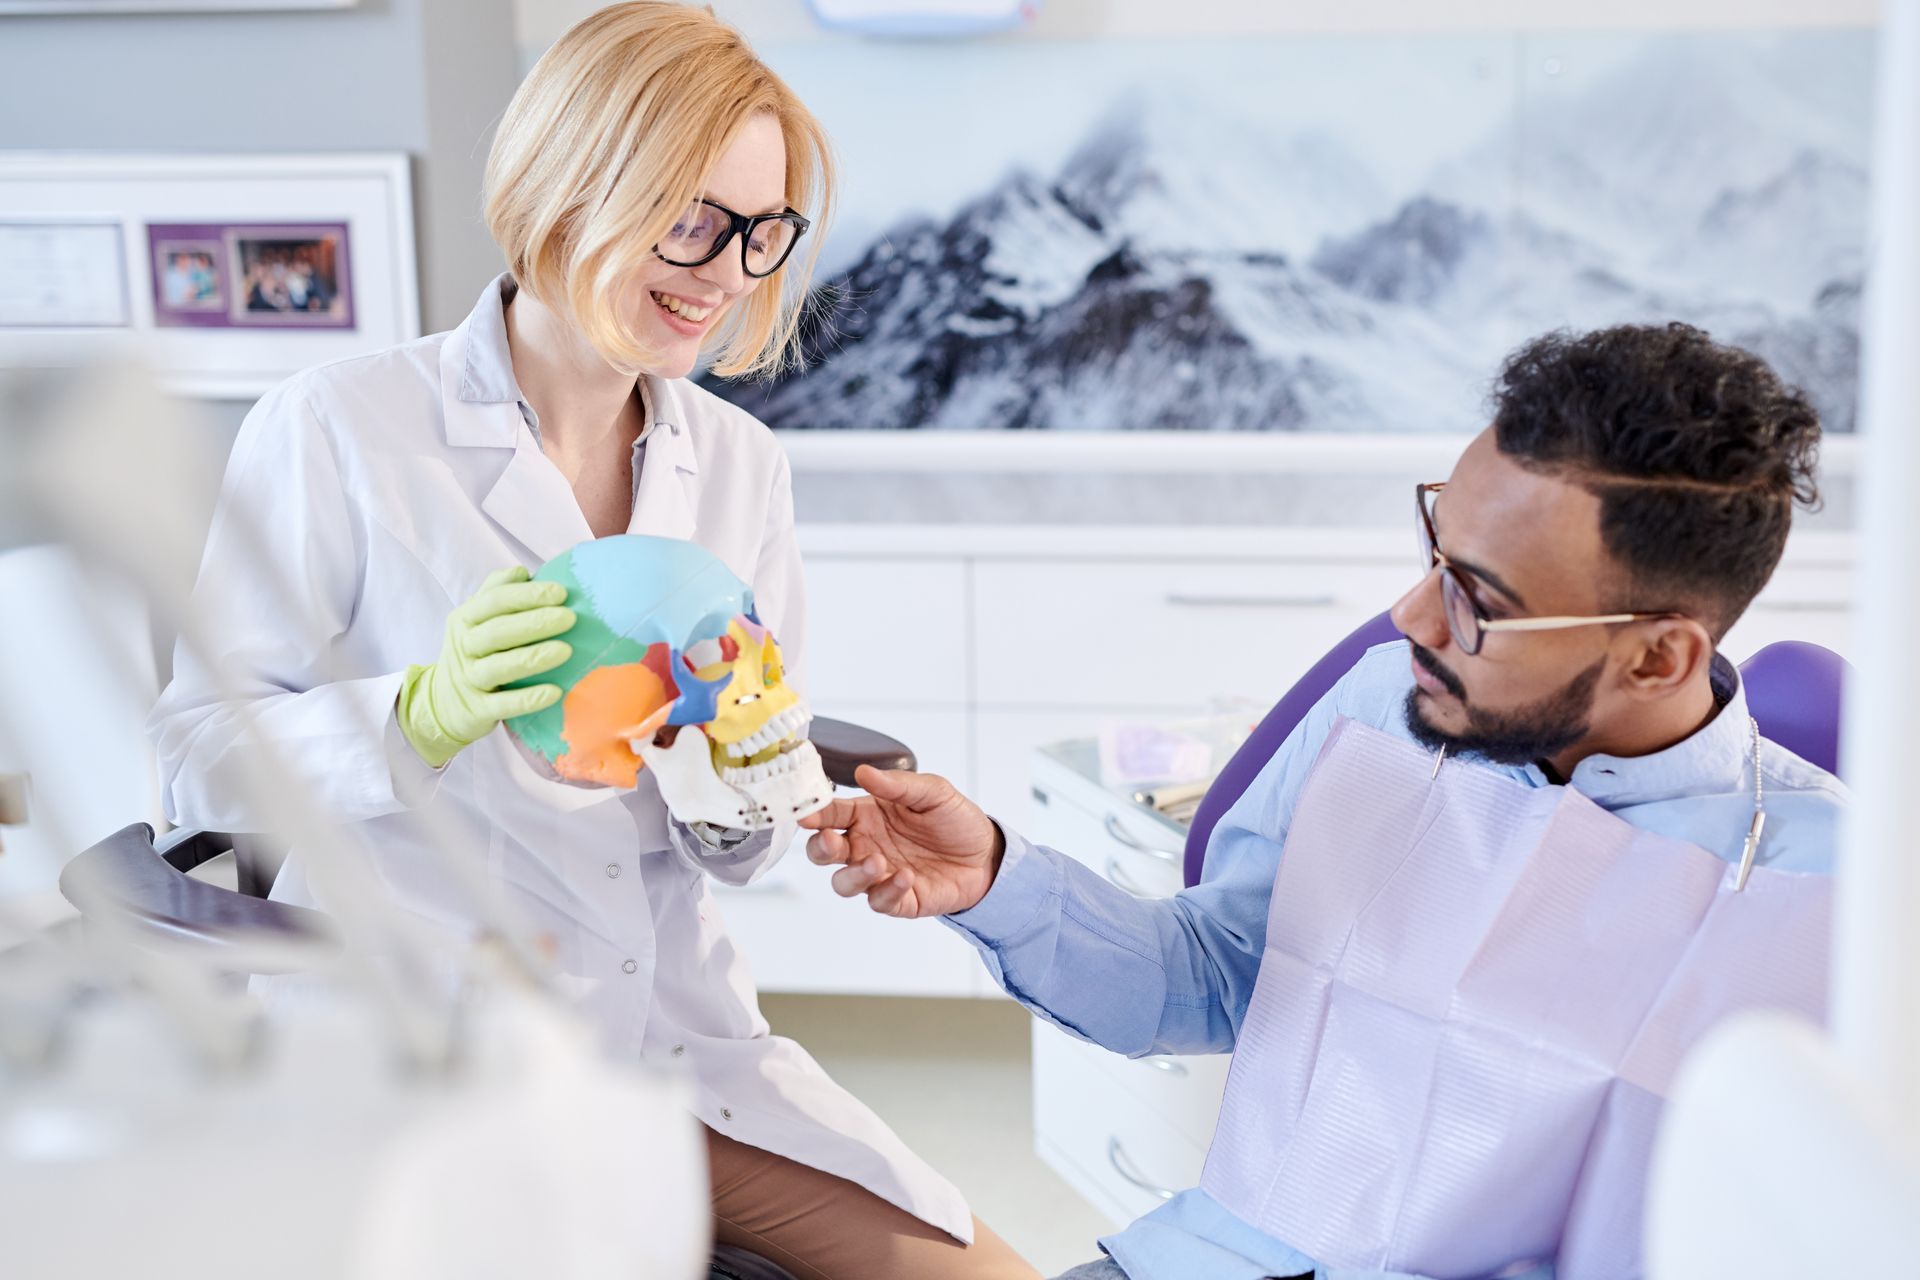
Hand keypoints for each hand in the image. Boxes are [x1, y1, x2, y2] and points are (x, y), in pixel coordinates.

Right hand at [396, 566, 575, 767]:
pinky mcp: (477, 710)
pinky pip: (503, 705)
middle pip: (497, 632)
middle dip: (534, 623)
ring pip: (499, 667)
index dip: (526, 595)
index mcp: (466, 618)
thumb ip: (496, 591)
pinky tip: (554, 693)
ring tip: (566, 651)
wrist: (441, 703)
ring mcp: (469, 679)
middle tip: (570, 618)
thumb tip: (523, 570)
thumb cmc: (475, 652)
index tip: (561, 592)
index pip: (494, 601)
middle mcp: (464, 646)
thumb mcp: (476, 619)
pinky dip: (528, 699)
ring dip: (533, 658)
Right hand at [799, 765, 1005, 916]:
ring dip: (854, 874)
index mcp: (867, 815)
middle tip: (831, 840)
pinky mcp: (898, 900)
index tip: (805, 814)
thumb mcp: (934, 792)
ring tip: (877, 861)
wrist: (987, 855)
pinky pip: (879, 901)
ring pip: (844, 882)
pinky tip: (906, 877)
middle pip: (824, 852)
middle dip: (820, 848)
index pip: (830, 813)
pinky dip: (887, 891)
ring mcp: (879, 875)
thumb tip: (863, 772)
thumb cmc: (955, 820)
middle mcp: (866, 845)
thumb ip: (898, 785)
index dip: (814, 813)